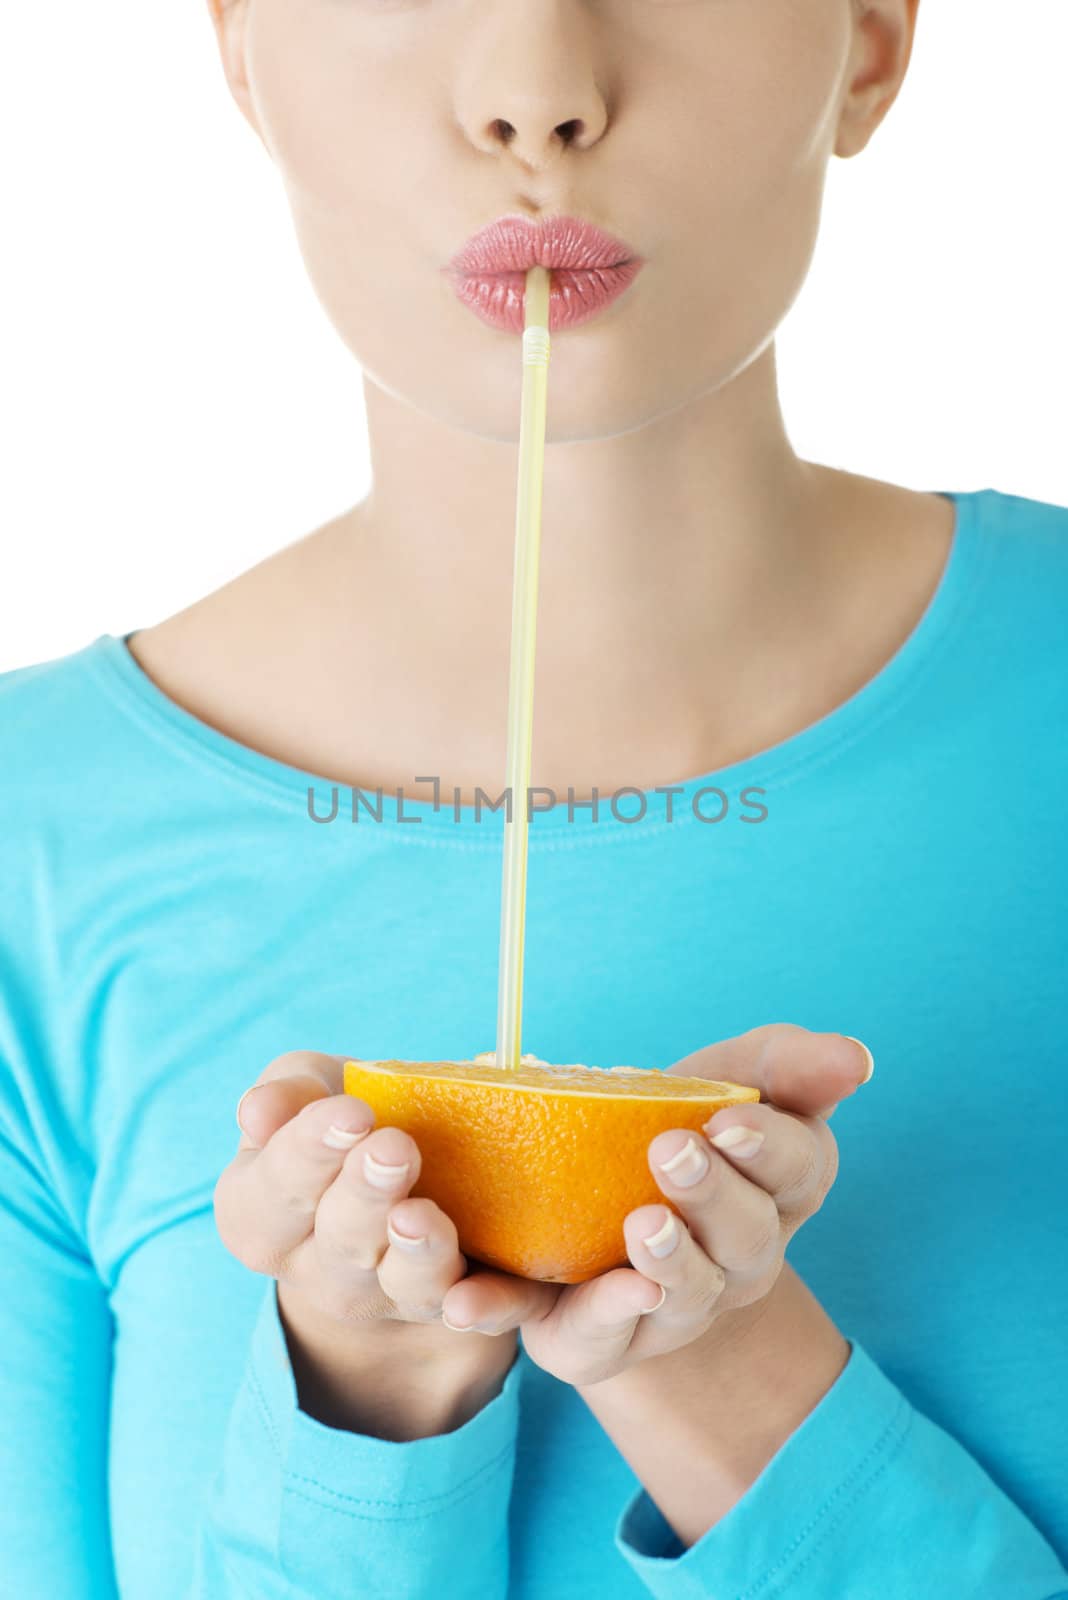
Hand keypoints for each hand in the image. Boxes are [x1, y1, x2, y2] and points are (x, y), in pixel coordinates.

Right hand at [212, 1050, 559, 1353]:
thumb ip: (285, 1094)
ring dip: (415, 1253)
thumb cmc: (340, 1116)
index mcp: (259, 1216)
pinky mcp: (449, 1300)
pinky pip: (470, 1311)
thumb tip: (258, 1113)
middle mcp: (315, 1270)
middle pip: (338, 1244)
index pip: (272, 1192)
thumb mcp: (307, 1090)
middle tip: (394, 1148)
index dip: (309, 1152)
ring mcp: (384, 1294)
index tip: (352, 1112)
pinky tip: (471, 1299)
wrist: (398, 1157)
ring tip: (421, 1215)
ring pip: (400, 1285)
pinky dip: (479, 1307)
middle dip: (366, 1195)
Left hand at [510, 1024, 869, 1385]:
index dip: (772, 1149)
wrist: (591, 1197)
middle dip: (715, 1199)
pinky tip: (483, 1301)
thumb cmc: (673, 1122)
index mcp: (774, 1194)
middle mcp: (734, 1265)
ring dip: (667, 1267)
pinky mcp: (594, 1339)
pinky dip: (537, 1319)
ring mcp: (668, 1310)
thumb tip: (853, 1057)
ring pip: (681, 1301)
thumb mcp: (729, 1077)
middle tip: (672, 1152)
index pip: (800, 1172)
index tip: (731, 1119)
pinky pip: (579, 1340)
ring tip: (639, 1227)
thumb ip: (786, 1065)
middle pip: (746, 1243)